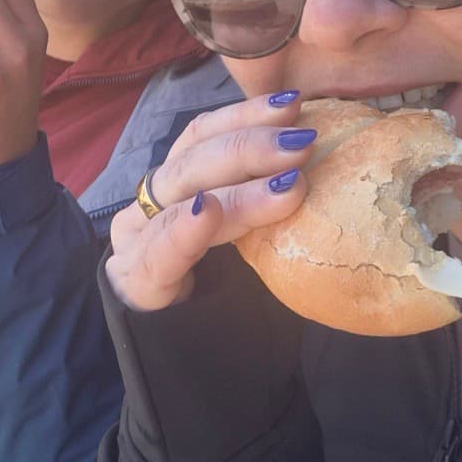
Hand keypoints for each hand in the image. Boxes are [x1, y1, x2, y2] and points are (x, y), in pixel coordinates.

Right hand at [105, 93, 315, 312]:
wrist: (171, 357)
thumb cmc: (218, 289)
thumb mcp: (242, 236)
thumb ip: (263, 197)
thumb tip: (324, 160)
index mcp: (177, 183)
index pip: (203, 135)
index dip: (244, 115)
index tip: (293, 104)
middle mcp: (152, 202)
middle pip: (195, 160)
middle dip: (250, 146)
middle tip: (302, 143)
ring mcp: (137, 239)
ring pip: (182, 199)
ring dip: (237, 189)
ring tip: (287, 184)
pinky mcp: (137, 282)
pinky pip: (159, 252)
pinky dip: (182, 229)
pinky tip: (205, 212)